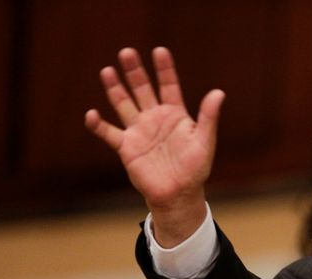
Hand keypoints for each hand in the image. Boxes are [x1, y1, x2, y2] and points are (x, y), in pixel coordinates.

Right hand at [85, 47, 224, 245]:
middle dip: (135, 72)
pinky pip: (108, 133)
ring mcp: (139, 131)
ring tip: (108, 71)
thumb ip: (208, 117)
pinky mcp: (126, 147)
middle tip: (127, 52)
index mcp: (175, 115)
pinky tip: (92, 114)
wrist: (178, 194)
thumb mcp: (204, 141)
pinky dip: (98, 125)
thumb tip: (219, 93)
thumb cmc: (195, 169)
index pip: (169, 86)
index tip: (159, 51)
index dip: (164, 69)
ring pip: (123, 104)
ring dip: (115, 89)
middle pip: (142, 89)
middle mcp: (154, 118)